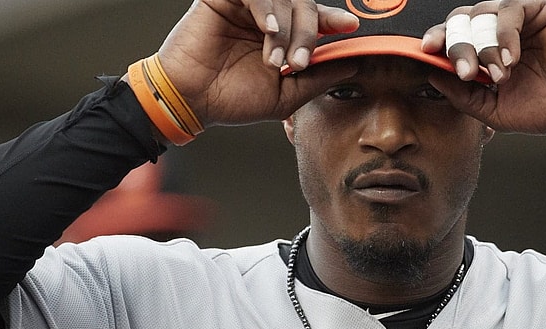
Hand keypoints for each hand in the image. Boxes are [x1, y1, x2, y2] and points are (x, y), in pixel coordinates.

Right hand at [153, 0, 359, 126]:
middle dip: (309, 33)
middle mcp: (267, 17)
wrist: (191, 101)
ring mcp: (246, 6)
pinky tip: (269, 31)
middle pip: (304, 5)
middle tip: (299, 63)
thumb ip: (319, 78)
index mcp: (283, 36)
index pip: (314, 18)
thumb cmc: (232, 99)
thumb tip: (354, 65)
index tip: (349, 26)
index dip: (333, 19)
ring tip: (276, 60)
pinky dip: (268, 10)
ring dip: (288, 29)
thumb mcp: (286, 95)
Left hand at [423, 0, 545, 134]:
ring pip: (482, 15)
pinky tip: (511, 60)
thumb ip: (461, 94)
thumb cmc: (542, 107)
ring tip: (500, 75)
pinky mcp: (541, 8)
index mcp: (483, 50)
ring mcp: (518, 17)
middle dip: (459, 48)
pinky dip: (505, 36)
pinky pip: (511, 10)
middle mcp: (496, 29)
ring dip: (485, 47)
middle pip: (461, 21)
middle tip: (468, 73)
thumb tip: (432, 76)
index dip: (438, 39)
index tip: (427, 50)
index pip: (452, 35)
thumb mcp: (490, 108)